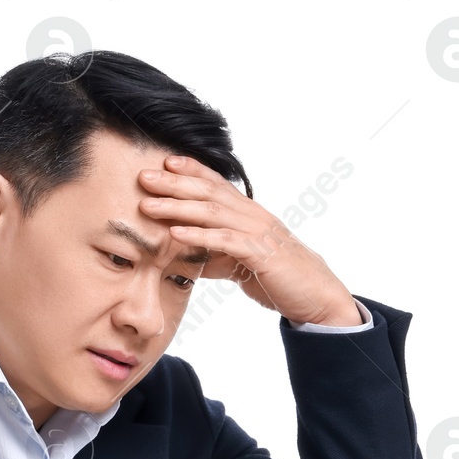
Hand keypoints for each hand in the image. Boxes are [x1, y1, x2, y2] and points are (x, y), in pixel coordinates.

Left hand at [138, 154, 360, 326]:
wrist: (316, 296)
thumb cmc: (281, 279)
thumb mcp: (243, 264)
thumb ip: (217, 257)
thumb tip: (190, 260)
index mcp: (249, 214)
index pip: (217, 183)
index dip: (191, 169)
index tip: (163, 162)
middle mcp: (253, 215)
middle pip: (208, 191)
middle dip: (173, 182)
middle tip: (143, 176)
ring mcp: (258, 232)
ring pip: (212, 211)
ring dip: (177, 206)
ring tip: (148, 205)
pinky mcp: (260, 254)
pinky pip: (224, 240)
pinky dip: (198, 236)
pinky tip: (175, 234)